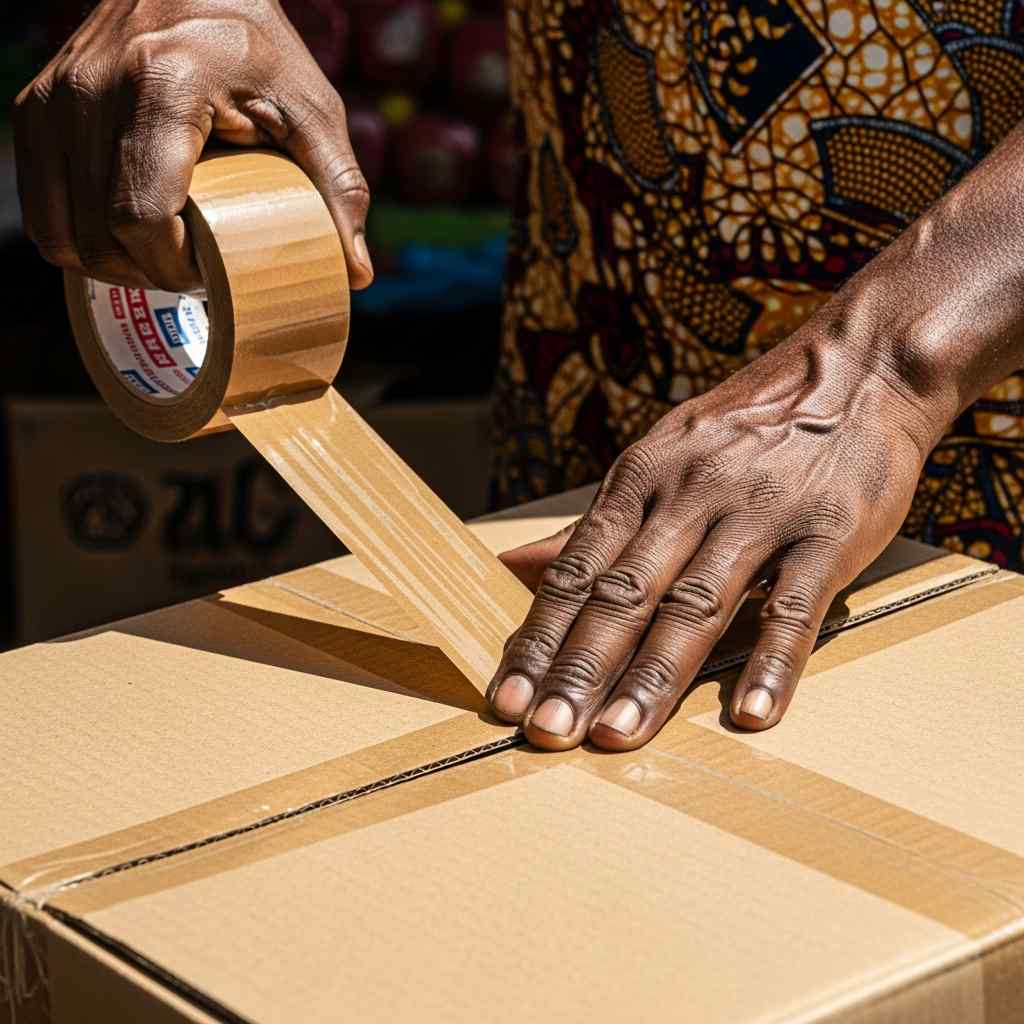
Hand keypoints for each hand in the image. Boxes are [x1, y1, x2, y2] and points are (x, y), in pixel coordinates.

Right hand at [13, 0, 372, 292]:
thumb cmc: (258, 46)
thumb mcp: (313, 110)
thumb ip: (341, 188)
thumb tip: (355, 273)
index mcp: (163, 85)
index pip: (141, 216)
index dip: (175, 267)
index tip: (214, 272)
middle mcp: (92, 89)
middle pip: (100, 234)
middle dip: (149, 274)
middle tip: (195, 272)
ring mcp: (56, 99)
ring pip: (61, 232)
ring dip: (113, 266)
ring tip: (162, 260)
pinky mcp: (37, 110)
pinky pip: (42, 209)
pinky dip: (79, 241)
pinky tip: (124, 241)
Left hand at [487, 328, 940, 749]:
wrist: (855, 371)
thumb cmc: (742, 426)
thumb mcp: (654, 458)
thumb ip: (589, 524)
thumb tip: (512, 567)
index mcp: (640, 480)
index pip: (576, 570)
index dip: (539, 636)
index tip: (508, 696)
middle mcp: (690, 497)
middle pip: (624, 592)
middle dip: (580, 665)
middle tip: (547, 731)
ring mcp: (759, 516)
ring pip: (695, 604)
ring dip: (654, 675)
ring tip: (617, 734)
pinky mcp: (827, 534)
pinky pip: (794, 605)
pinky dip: (772, 662)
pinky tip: (750, 715)